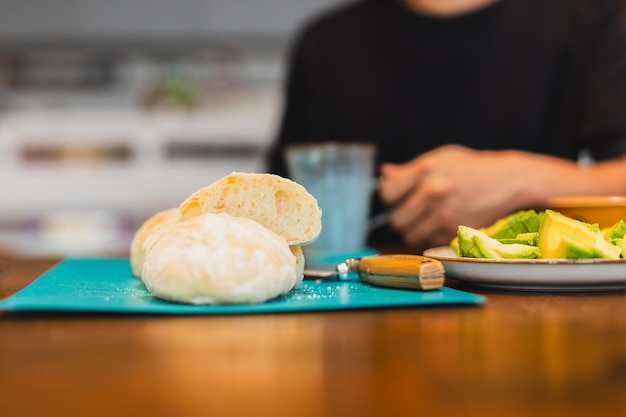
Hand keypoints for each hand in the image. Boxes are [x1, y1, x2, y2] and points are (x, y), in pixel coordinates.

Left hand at [377, 145, 588, 250]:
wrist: (508, 182)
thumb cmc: (472, 168)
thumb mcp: (442, 159)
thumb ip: (410, 169)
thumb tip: (383, 174)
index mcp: (426, 169)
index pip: (386, 194)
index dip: (389, 198)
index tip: (395, 198)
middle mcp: (433, 192)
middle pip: (396, 220)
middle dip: (400, 218)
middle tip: (410, 212)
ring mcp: (445, 214)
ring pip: (410, 236)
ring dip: (414, 231)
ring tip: (425, 220)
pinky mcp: (455, 231)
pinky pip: (428, 242)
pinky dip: (430, 237)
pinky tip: (440, 224)